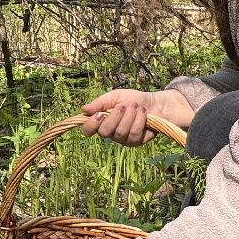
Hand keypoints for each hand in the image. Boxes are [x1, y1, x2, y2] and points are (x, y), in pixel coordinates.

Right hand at [80, 88, 194, 144]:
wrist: (155, 103)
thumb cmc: (133, 99)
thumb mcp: (115, 96)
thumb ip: (100, 103)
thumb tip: (83, 109)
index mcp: (101, 121)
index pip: (87, 130)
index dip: (91, 125)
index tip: (99, 114)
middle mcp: (110, 133)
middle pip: (104, 133)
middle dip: (114, 118)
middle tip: (123, 107)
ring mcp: (123, 139)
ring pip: (120, 133)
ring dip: (129, 117)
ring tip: (136, 107)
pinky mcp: (135, 142)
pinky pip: (134, 134)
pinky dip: (139, 120)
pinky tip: (143, 113)